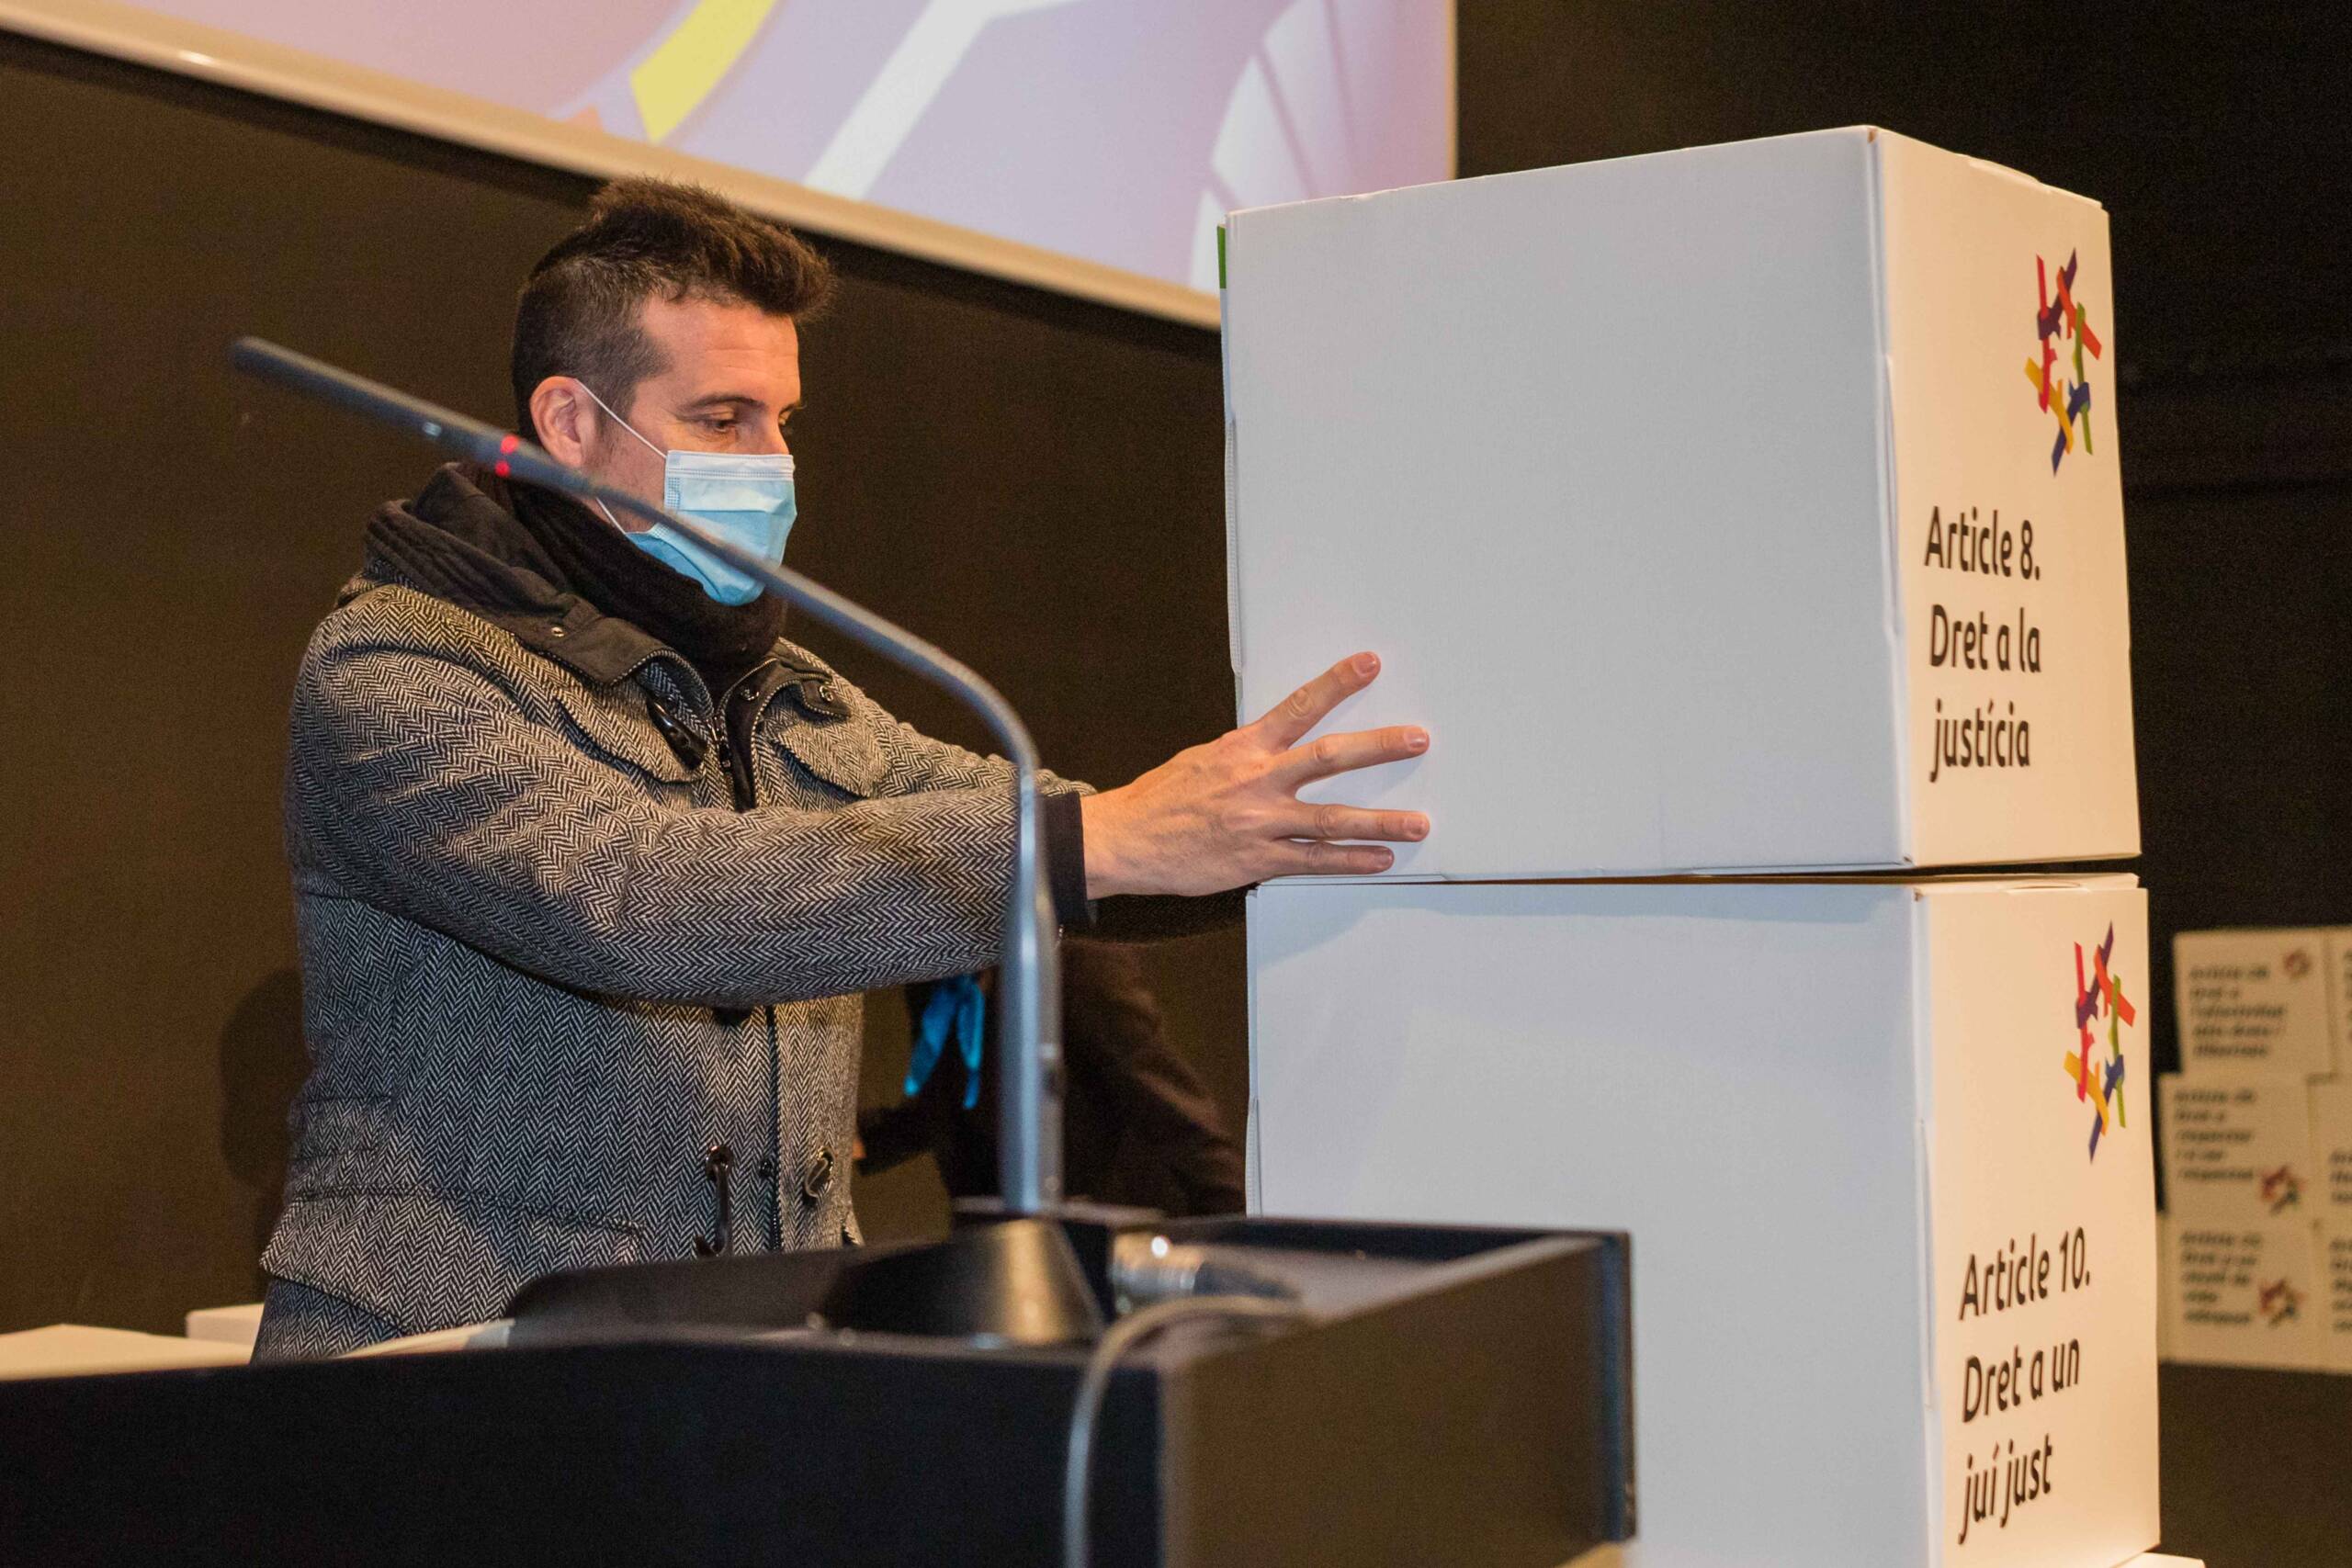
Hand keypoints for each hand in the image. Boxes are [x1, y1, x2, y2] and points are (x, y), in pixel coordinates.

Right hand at [1079, 653, 1428, 897]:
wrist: (1126, 840)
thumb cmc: (1162, 799)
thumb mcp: (1203, 759)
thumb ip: (1246, 755)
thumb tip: (1277, 748)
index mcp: (1244, 748)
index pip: (1299, 706)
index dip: (1337, 683)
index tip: (1368, 664)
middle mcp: (1258, 780)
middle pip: (1329, 758)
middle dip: (1379, 747)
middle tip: (1416, 739)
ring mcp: (1261, 821)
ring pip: (1331, 818)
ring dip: (1381, 822)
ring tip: (1417, 824)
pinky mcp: (1258, 859)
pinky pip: (1314, 860)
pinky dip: (1351, 861)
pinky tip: (1379, 860)